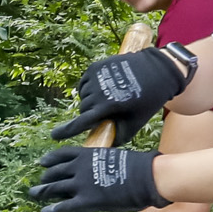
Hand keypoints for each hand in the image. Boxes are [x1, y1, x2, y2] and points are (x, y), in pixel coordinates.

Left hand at [30, 144, 167, 211]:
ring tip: (34, 195)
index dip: (51, 160)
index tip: (43, 163)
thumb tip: (103, 167)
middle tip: (40, 183)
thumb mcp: (115, 157)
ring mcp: (81, 184)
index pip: (62, 154)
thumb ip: (102, 162)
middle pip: (54, 172)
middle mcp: (79, 167)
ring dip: (42, 192)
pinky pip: (63, 207)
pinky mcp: (86, 201)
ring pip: (54, 188)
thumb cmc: (139, 166)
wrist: (148, 176)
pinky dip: (52, 210)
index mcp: (87, 153)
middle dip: (46, 178)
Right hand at [52, 43, 196, 144]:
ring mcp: (95, 77)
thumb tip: (106, 144)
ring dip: (91, 100)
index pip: (80, 123)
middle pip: (84, 109)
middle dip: (92, 113)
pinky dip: (91, 88)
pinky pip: (85, 83)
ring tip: (110, 98)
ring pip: (84, 96)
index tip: (55, 136)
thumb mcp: (136, 121)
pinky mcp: (95, 67)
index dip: (66, 131)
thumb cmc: (148, 99)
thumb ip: (120, 135)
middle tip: (108, 112)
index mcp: (107, 107)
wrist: (157, 70)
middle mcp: (98, 92)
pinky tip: (106, 88)